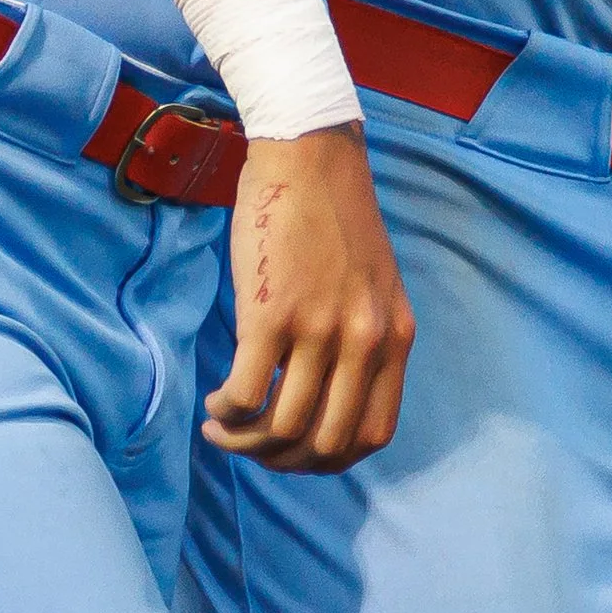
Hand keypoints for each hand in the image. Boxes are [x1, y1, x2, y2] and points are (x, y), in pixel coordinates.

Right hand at [201, 128, 415, 471]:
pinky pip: (246, 396)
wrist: (309, 153)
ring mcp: (319, 329)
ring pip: (282, 430)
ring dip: (244, 441)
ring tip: (223, 424)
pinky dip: (227, 412)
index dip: (329, 459)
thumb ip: (363, 339)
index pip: (373, 435)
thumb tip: (327, 400)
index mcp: (395, 336)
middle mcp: (365, 340)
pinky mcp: (271, 314)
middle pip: (325, 444)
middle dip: (282, 459)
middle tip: (251, 443)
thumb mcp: (374, 286)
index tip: (296, 449)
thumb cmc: (332, 216)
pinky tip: (217, 401)